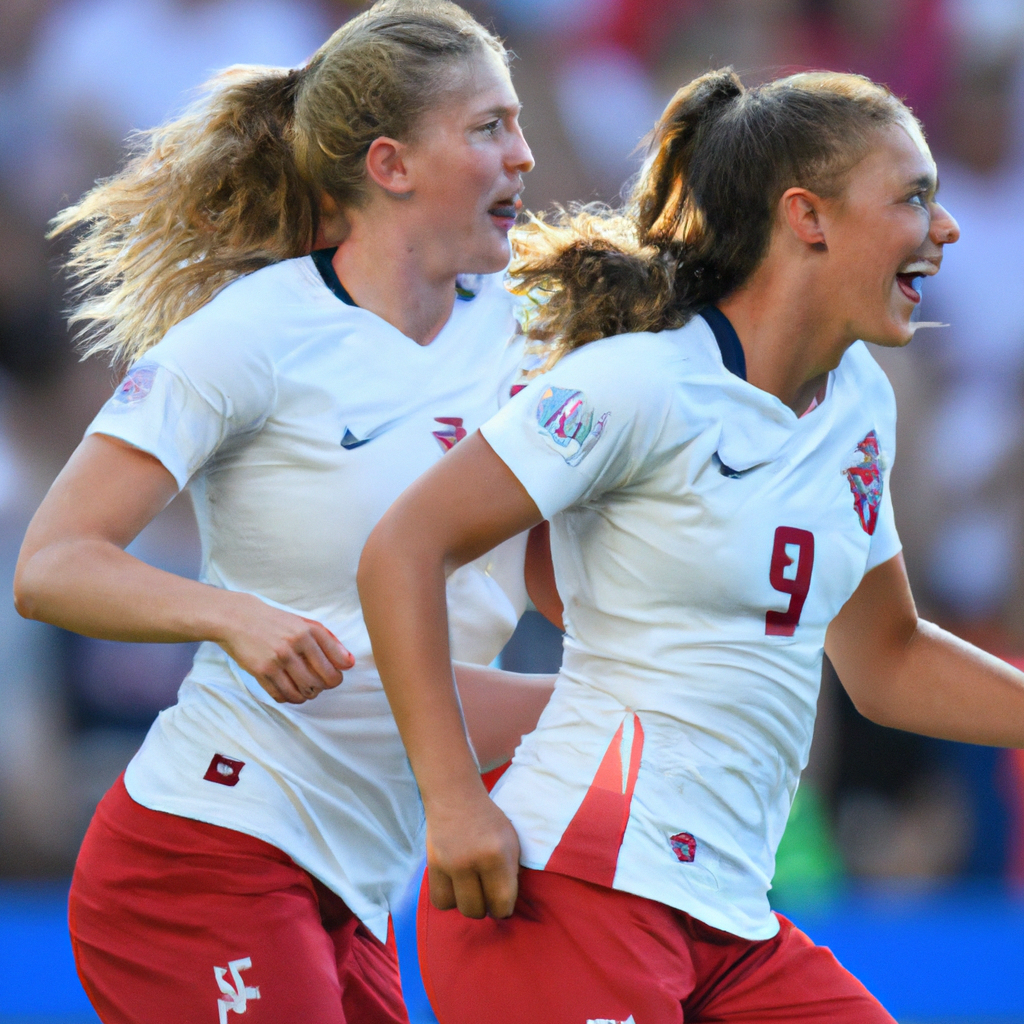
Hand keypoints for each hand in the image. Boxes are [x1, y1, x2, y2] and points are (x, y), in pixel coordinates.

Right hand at [216, 593, 354, 703]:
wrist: (238, 618)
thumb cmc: (274, 622)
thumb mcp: (302, 623)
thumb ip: (326, 640)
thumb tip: (349, 662)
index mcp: (309, 630)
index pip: (337, 659)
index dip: (339, 673)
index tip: (336, 675)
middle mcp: (296, 644)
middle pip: (323, 680)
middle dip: (325, 686)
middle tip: (320, 685)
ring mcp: (278, 659)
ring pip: (305, 691)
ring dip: (308, 695)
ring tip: (305, 689)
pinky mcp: (262, 671)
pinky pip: (283, 695)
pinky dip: (290, 698)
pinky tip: (289, 691)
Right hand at [425, 789, 520, 918]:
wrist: (456, 797)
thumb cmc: (489, 821)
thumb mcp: (511, 841)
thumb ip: (510, 871)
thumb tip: (506, 903)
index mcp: (497, 854)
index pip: (502, 902)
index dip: (505, 909)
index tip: (503, 904)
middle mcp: (472, 861)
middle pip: (477, 910)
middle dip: (485, 908)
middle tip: (486, 896)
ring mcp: (450, 863)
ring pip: (457, 908)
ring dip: (465, 904)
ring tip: (471, 891)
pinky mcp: (433, 864)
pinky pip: (439, 900)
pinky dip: (449, 899)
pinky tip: (456, 887)